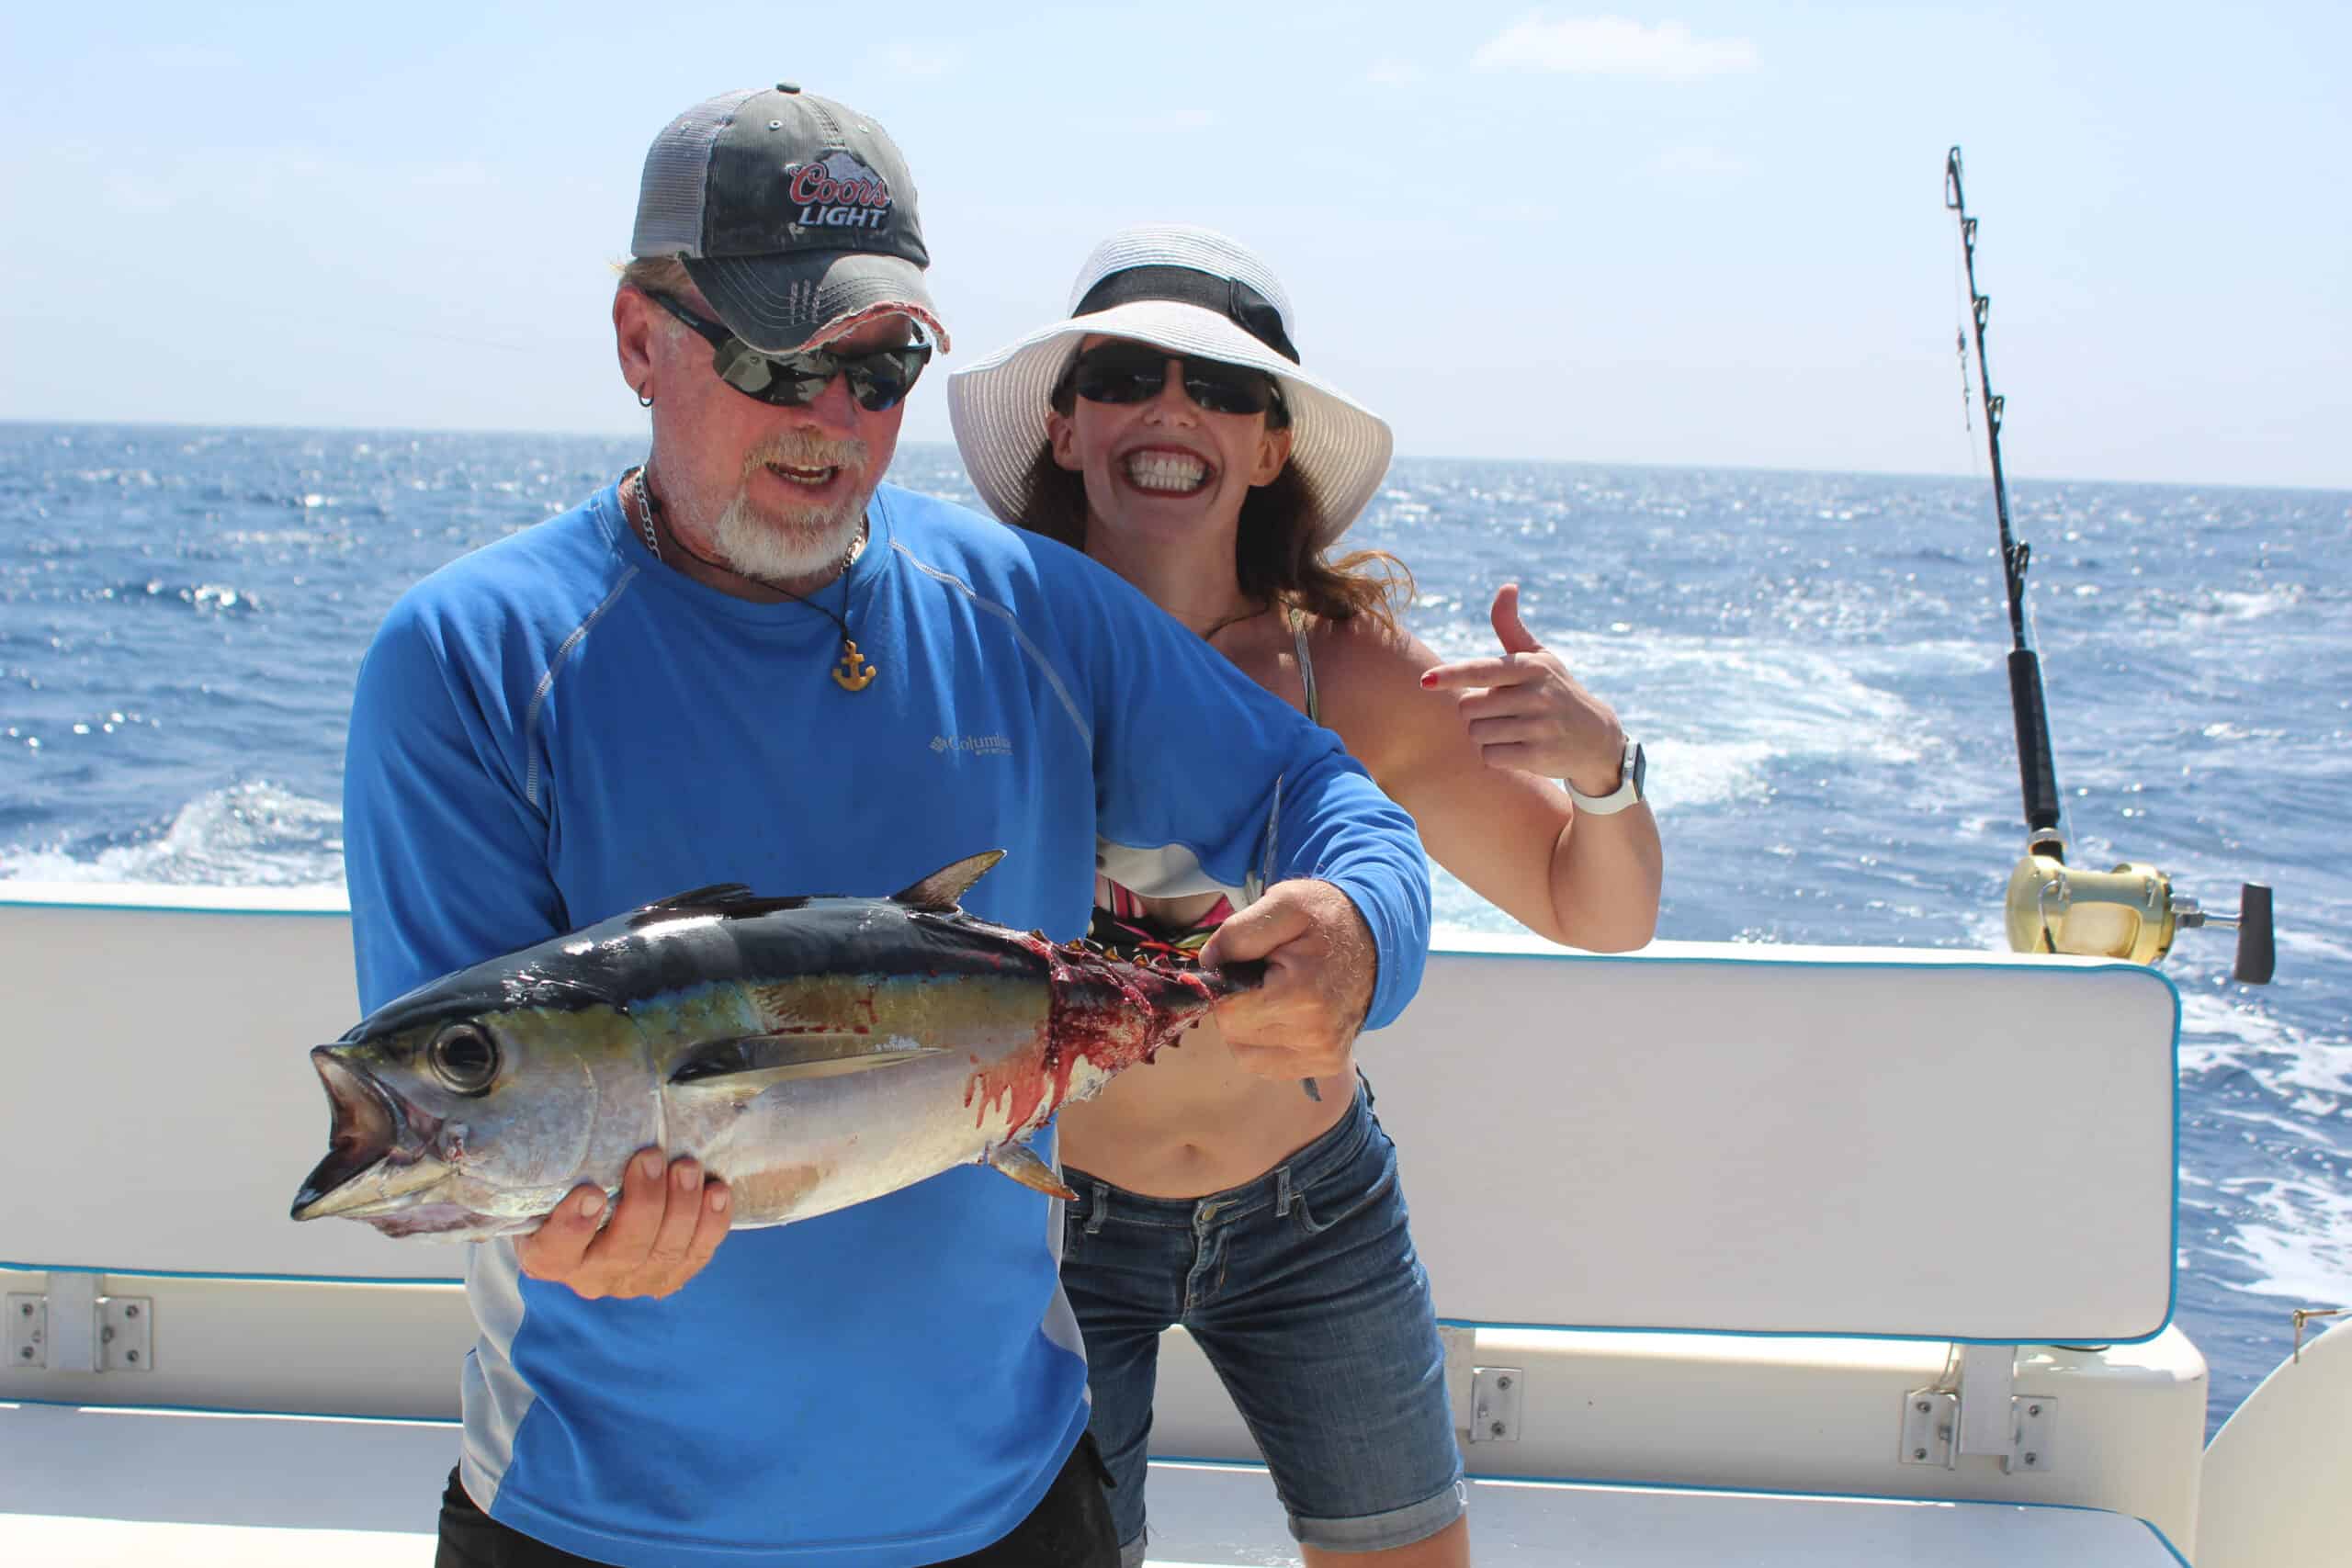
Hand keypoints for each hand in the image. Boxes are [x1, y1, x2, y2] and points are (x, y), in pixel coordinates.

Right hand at [517, 1149, 731, 1300]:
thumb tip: (551, 1112)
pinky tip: (716, 1191)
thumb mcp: (546, 1180)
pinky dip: (711, 1223)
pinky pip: (697, 1255)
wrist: (591, 1212)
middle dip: (644, 1203)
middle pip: (622, 1252)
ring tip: (687, 1167)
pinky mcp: (671, 1275)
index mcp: (547, 1257)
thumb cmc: (565, 1189)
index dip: (572, 1228)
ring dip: (682, 1208)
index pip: (555, 1251)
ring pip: (664, 1254)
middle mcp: (591, 1276)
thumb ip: (550, 1162)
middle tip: (651, 1157)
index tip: (590, 1192)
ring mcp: (634, 1280)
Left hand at [1198, 880, 1375, 1081]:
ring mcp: (1324, 1055)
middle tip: (1262, 978)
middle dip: (1237, 1006)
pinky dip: (1264, 1044)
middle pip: (1234, 1036)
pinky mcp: (1327, 1064)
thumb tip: (1206, 965)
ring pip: (1246, 1057)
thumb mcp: (1284, 904)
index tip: (1246, 966)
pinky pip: (1269, 1067)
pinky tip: (1281, 1016)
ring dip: (1247, 1028)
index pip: (1227, 1012)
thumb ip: (1238, 932)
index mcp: (1302, 997)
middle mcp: (1316, 1036)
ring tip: (1271, 996)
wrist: (1377, 939)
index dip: (1225, 986)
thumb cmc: (1326, 919)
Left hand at [1422, 583, 1625, 794]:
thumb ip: (1512, 626)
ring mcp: (1539, 727)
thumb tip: (1506, 587)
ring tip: (1512, 729)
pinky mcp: (1538, 756)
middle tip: (1502, 711)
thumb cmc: (1556, 690)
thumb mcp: (1540, 657)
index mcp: (1531, 667)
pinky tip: (1517, 748)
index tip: (1426, 681)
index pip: (1483, 671)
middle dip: (1475, 711)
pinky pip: (1490, 756)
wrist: (1596, 738)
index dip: (1453, 675)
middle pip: (1469, 707)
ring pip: (1477, 733)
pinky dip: (1495, 755)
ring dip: (1485, 734)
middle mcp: (1537, 695)